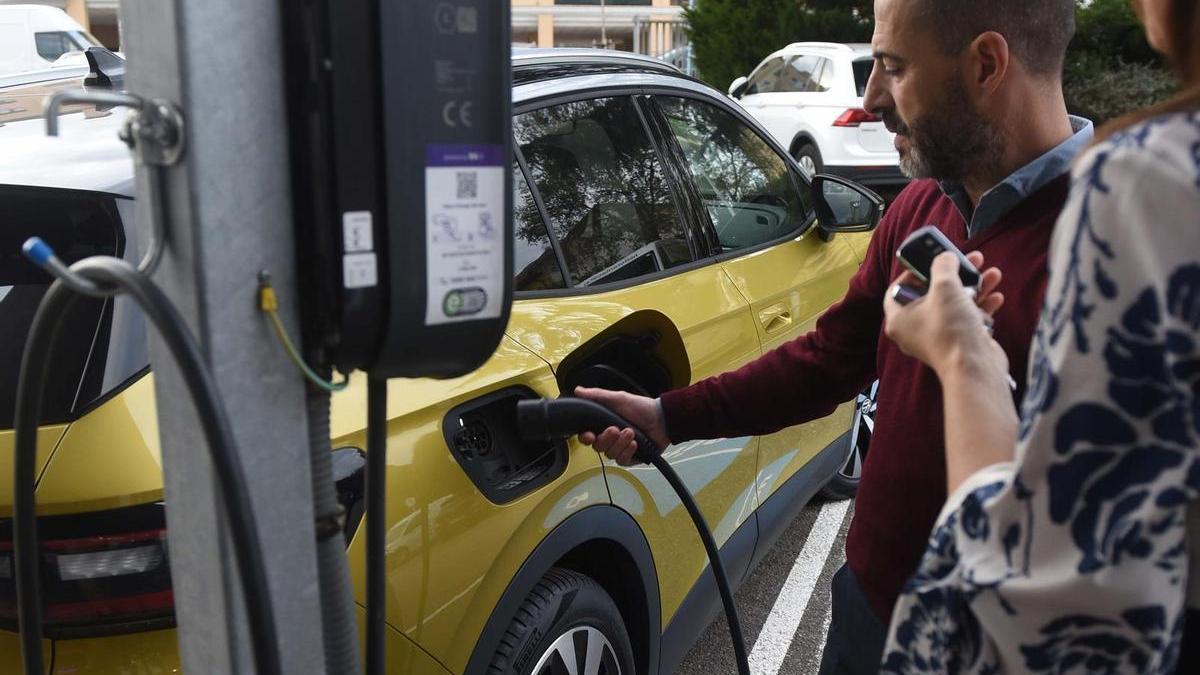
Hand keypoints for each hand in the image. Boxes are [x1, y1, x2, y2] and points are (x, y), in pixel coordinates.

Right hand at [573, 386, 669, 465]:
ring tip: (631, 432)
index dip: (586, 438)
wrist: (662, 419)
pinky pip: (622, 460)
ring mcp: (620, 449)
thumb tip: (577, 390)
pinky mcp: (632, 458)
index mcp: (603, 426)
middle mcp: (610, 439)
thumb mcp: (618, 398)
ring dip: (620, 443)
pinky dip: (627, 452)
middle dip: (606, 438)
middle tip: (616, 429)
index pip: (587, 436)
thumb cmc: (640, 407)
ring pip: (610, 454)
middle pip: (598, 447)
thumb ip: (597, 396)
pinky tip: (635, 444)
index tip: (589, 435)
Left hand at [884, 251, 1008, 377]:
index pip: (898, 289)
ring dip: (975, 287)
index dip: (913, 272)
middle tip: (972, 260)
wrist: (974, 367)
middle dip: (954, 275)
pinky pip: (967, 319)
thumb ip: (943, 266)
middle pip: (931, 294)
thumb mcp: (944, 287)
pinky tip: (997, 296)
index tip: (930, 261)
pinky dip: (981, 307)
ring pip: (954, 305)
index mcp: (899, 318)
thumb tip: (945, 257)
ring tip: (992, 273)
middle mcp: (914, 329)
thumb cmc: (950, 327)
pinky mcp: (958, 343)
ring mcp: (937, 337)